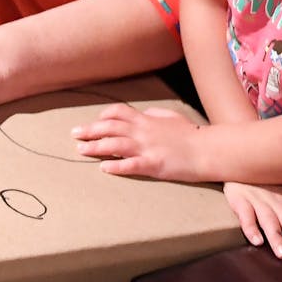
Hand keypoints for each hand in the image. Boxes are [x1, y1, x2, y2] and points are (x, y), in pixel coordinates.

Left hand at [70, 103, 204, 181]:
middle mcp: (144, 131)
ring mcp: (148, 148)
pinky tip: (103, 169)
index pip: (119, 113)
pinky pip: (131, 165)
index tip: (94, 123)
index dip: (103, 117)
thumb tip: (145, 114)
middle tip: (74, 135)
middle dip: (90, 130)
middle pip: (110, 128)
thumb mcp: (172, 117)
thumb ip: (156, 115)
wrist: (207, 149)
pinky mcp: (153, 165)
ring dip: (96, 147)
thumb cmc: (192, 134)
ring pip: (115, 145)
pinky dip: (116, 166)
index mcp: (147, 120)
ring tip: (80, 150)